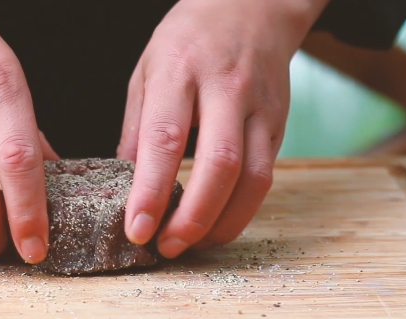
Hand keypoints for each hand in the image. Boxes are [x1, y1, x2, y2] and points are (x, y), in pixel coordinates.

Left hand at [118, 0, 327, 257]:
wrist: (251, 8)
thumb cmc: (188, 39)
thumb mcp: (147, 70)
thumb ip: (137, 127)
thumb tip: (126, 183)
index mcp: (179, 71)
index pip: (164, 138)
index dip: (150, 190)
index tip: (136, 229)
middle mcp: (225, 89)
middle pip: (219, 165)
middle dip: (192, 218)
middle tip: (166, 247)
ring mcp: (259, 107)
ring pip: (252, 178)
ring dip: (222, 223)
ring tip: (192, 244)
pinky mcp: (278, 123)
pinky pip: (265, 175)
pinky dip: (242, 208)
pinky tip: (217, 222)